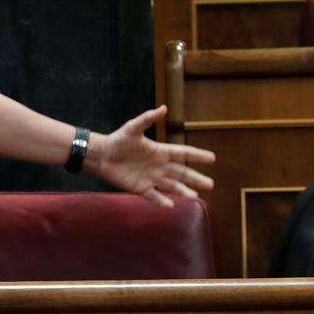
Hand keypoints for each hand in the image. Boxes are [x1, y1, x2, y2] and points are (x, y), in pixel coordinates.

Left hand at [89, 105, 215, 207]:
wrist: (101, 155)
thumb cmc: (117, 140)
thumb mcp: (133, 128)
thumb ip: (148, 119)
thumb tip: (164, 108)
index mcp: (160, 151)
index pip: (183, 153)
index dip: (197, 155)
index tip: (212, 158)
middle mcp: (159, 166)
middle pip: (182, 173)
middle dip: (196, 178)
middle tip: (211, 184)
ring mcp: (150, 178)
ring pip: (171, 186)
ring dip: (183, 191)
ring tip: (195, 196)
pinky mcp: (140, 187)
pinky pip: (153, 196)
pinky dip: (162, 201)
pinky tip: (171, 205)